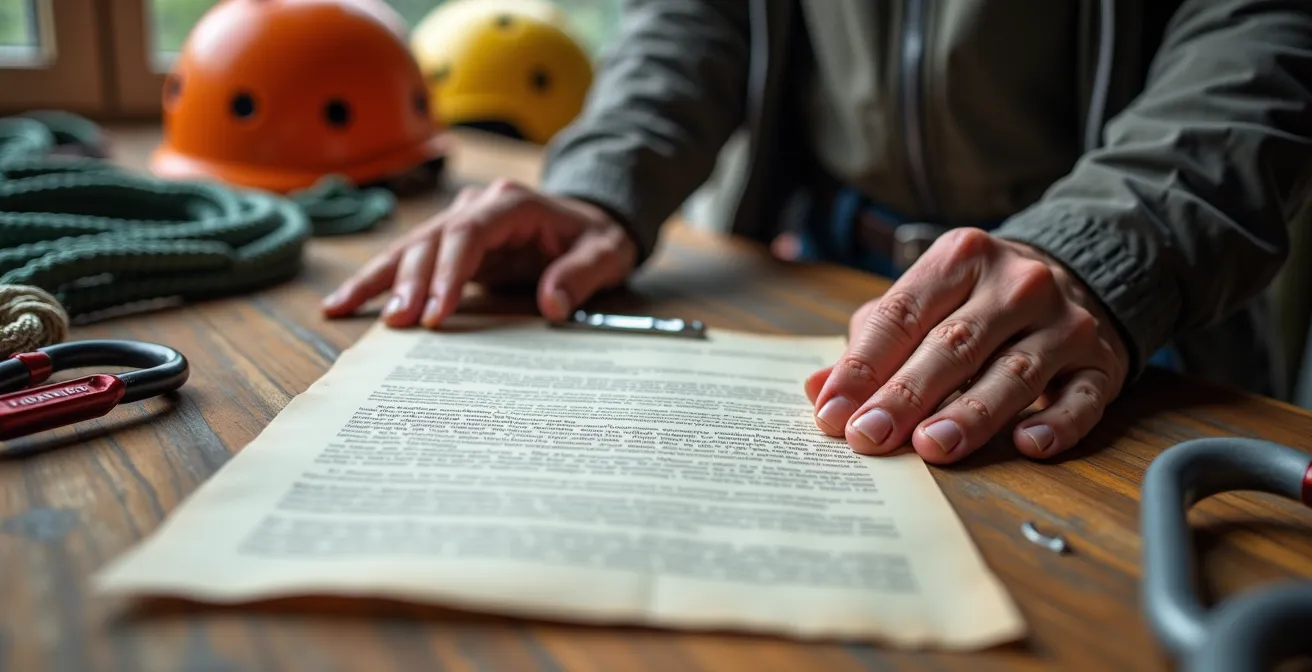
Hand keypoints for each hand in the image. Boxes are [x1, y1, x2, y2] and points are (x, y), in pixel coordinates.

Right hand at [321, 179, 636, 326]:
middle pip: (431, 240)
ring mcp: (458, 222)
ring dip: (378, 280)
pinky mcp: (449, 244)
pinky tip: (344, 304)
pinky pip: (409, 261)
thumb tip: (553, 304)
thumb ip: (582, 276)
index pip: (469, 234)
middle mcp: (477, 206)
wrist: (591, 223)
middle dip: (409, 282)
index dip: (448, 272)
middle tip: (396, 323)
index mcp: (511, 204)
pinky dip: (377, 281)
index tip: (437, 312)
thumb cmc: (597, 239)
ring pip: (409, 248)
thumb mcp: (606, 255)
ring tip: (342, 310)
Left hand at [805, 228, 1129, 463]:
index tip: (834, 412)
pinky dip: (1056, 423)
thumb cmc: (978, 300)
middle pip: (952, 346)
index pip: (902, 315)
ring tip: (931, 447)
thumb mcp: (924, 301)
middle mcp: (1016, 284)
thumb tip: (820, 391)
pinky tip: (1027, 444)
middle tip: (869, 437)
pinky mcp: (1101, 363)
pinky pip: (1081, 399)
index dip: (863, 366)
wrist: (1080, 276)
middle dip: (906, 395)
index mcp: (960, 258)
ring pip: (1013, 373)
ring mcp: (1064, 322)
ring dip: (970, 414)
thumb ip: (872, 342)